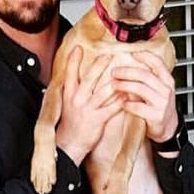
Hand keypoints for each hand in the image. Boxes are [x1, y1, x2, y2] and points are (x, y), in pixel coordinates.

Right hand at [56, 47, 124, 165]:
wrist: (69, 144)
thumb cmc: (70, 124)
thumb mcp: (67, 104)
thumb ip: (72, 91)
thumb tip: (75, 78)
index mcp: (69, 94)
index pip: (70, 74)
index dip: (73, 61)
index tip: (78, 49)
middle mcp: (77, 100)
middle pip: (89, 79)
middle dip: (98, 66)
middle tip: (107, 55)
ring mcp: (87, 109)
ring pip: (102, 92)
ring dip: (114, 82)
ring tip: (123, 74)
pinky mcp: (97, 120)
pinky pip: (111, 108)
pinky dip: (120, 101)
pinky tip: (127, 96)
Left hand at [110, 51, 177, 143]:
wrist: (168, 127)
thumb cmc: (159, 106)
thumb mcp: (160, 89)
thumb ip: (150, 77)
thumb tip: (133, 61)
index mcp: (167, 80)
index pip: (157, 62)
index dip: (144, 56)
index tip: (132, 54)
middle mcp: (166, 90)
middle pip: (144, 75)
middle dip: (126, 72)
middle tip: (114, 72)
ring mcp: (162, 103)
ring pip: (140, 89)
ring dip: (124, 85)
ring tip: (114, 85)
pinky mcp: (156, 116)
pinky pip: (138, 106)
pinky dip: (127, 103)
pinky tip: (121, 102)